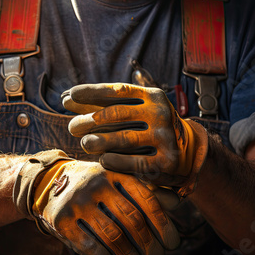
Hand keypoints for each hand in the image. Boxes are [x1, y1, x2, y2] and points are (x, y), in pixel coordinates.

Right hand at [13, 151, 179, 254]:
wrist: (47, 182)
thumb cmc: (93, 184)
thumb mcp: (116, 178)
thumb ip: (145, 188)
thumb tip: (176, 204)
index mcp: (115, 173)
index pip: (147, 198)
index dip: (163, 224)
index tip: (172, 244)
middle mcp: (97, 184)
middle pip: (132, 220)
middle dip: (149, 245)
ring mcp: (78, 202)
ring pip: (113, 237)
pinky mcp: (62, 221)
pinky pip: (90, 247)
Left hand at [62, 83, 207, 195]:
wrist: (188, 151)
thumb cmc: (150, 126)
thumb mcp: (136, 110)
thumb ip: (105, 105)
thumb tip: (67, 98)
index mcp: (152, 96)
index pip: (118, 91)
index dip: (91, 92)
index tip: (68, 96)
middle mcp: (160, 113)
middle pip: (116, 115)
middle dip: (89, 120)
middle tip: (72, 127)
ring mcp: (164, 137)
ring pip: (123, 139)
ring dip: (98, 141)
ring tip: (85, 143)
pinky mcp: (166, 161)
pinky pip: (134, 163)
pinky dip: (115, 161)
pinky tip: (103, 160)